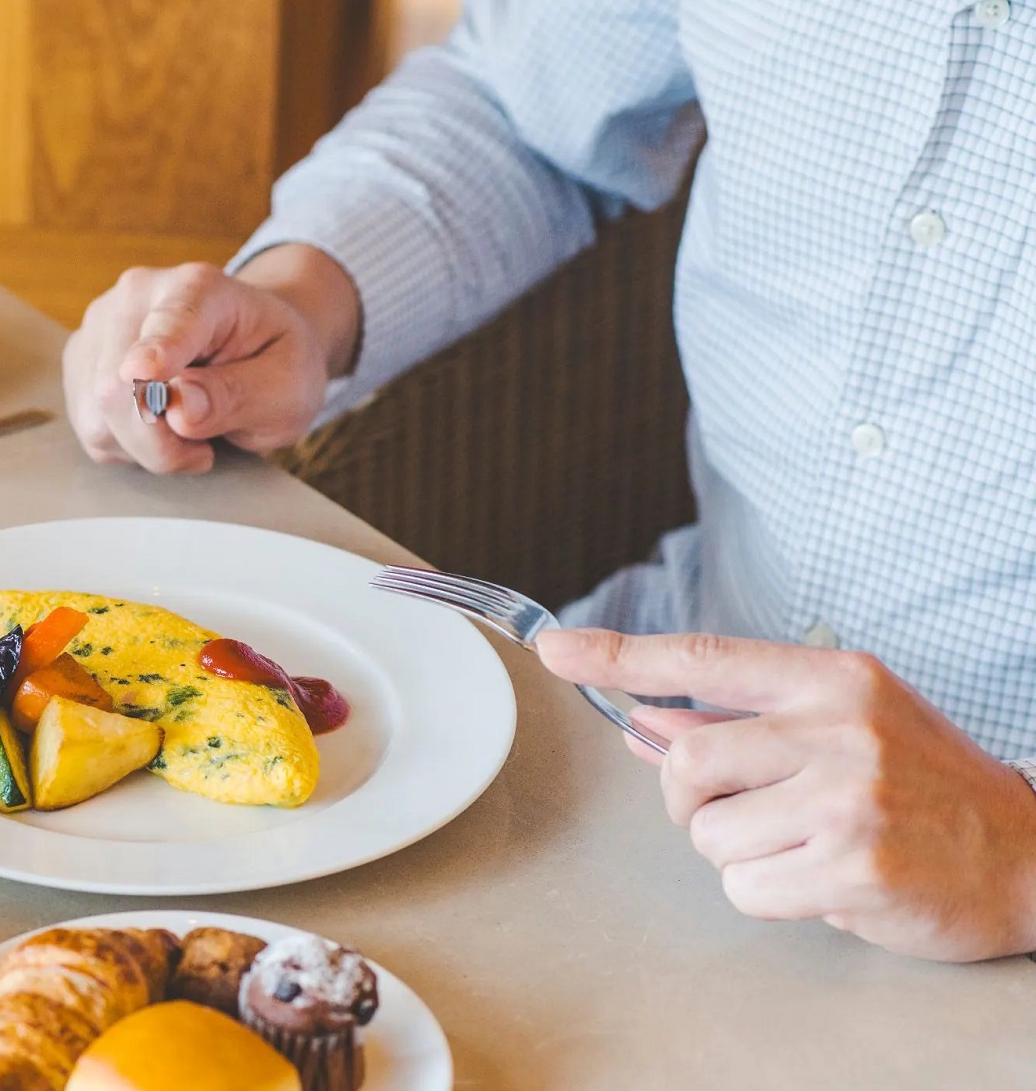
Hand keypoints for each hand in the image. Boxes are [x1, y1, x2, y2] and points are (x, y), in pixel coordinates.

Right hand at [62, 246, 359, 472]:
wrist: (253, 344)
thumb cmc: (274, 363)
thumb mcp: (287, 387)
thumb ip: (237, 396)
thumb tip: (177, 410)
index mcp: (200, 288)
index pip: (170, 323)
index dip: (154, 352)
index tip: (142, 371)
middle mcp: (137, 295)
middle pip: (118, 388)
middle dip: (161, 443)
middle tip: (206, 448)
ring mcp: (100, 325)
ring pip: (98, 417)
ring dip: (146, 448)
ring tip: (189, 430)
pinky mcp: (80, 359)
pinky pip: (91, 429)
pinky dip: (127, 446)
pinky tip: (159, 427)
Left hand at [536, 628, 1035, 961]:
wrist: (1028, 856)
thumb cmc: (923, 788)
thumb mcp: (845, 725)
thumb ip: (746, 720)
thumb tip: (646, 722)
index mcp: (831, 680)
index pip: (702, 658)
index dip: (619, 654)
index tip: (557, 648)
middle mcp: (838, 728)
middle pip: (686, 760)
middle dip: (691, 800)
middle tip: (744, 813)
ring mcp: (849, 798)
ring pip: (711, 835)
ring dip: (741, 855)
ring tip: (808, 846)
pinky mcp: (855, 866)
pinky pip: (747, 889)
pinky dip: (772, 896)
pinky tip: (827, 881)